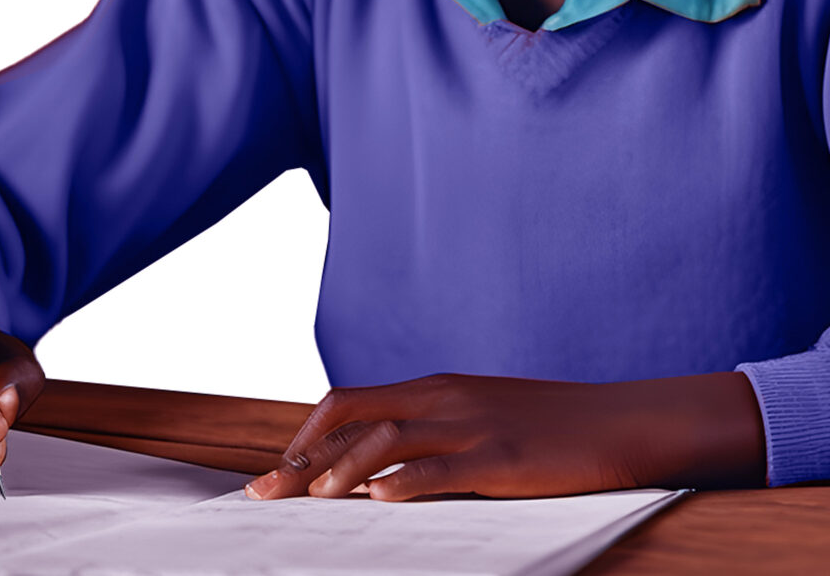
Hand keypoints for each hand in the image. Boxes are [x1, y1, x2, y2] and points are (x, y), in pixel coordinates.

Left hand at [246, 372, 764, 500]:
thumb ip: (434, 432)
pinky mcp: (503, 456)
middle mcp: (442, 399)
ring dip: (340, 470)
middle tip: (262, 494)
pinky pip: (443, 468)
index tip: (277, 470)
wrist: (628, 419)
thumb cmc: (554, 425)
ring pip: (385, 439)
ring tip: (309, 500)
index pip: (349, 403)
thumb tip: (382, 467)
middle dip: (300, 457)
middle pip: (350, 418)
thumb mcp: (483, 415)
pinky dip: (405, 482)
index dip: (304, 437)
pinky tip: (379, 501)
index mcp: (434, 389)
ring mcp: (471, 425)